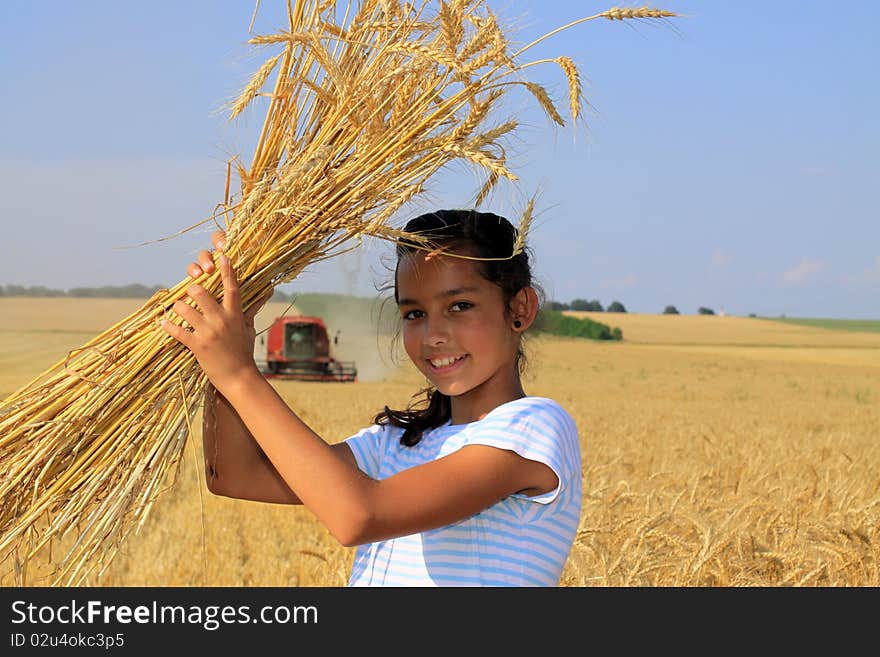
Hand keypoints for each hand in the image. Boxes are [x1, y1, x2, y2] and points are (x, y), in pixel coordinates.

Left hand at [162, 230, 269, 391]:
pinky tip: (163, 323)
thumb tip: (265, 295)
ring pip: (186, 310)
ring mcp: (209, 333)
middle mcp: (222, 321)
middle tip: (190, 290)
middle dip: (192, 289)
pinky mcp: (198, 346)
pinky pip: (178, 332)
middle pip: (202, 294)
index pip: (232, 288)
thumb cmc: (244, 352)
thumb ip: (249, 311)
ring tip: (176, 308)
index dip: (227, 271)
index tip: (222, 255)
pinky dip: (168, 326)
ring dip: (178, 307)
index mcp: (235, 315)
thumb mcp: (249, 329)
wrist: (239, 377)